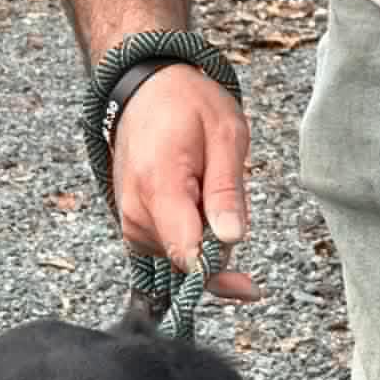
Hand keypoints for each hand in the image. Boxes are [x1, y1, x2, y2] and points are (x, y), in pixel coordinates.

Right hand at [111, 63, 257, 301]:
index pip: (188, 255)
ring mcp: (131, 225)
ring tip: (205, 187)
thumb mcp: (225, 134)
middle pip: (191, 261)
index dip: (220, 273)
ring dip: (206, 236)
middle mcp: (137, 215)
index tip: (248, 287)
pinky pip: (172, 251)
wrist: (143, 93)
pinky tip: (195, 203)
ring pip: (184, 258)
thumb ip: (227, 190)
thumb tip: (231, 239)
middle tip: (226, 193)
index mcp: (159, 188)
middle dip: (220, 242)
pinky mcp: (133, 231)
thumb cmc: (187, 105)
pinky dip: (192, 236)